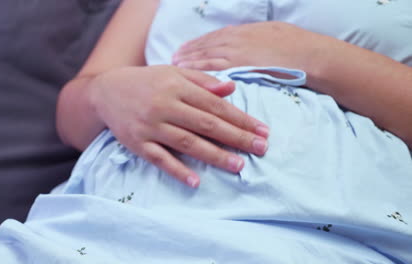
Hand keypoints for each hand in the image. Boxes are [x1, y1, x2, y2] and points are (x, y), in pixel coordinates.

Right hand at [88, 65, 269, 187]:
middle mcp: (164, 106)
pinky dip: (177, 170)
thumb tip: (231, 89)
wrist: (105, 91)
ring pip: (187, 143)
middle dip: (236, 137)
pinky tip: (196, 181)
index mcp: (176, 86)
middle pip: (206, 124)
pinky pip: (160, 159)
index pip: (215, 105)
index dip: (240, 118)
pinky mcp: (138, 143)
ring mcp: (150, 126)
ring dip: (214, 155)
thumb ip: (202, 81)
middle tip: (260, 148)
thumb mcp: (173, 73)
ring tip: (238, 165)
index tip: (262, 130)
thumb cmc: (146, 81)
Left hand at [172, 21, 316, 71]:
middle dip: (188, 52)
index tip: (185, 48)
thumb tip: (247, 40)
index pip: (214, 37)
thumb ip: (254, 36)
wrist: (308, 54)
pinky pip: (215, 67)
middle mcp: (236, 40)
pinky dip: (199, 69)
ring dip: (189, 61)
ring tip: (175, 65)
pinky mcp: (240, 66)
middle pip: (206, 45)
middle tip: (173, 58)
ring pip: (206, 55)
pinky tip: (189, 74)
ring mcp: (237, 52)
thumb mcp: (272, 32)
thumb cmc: (295, 44)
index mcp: (244, 31)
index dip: (198, 43)